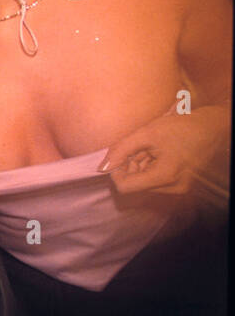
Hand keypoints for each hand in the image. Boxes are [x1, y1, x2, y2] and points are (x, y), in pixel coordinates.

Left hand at [100, 107, 227, 194]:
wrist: (212, 127)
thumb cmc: (182, 127)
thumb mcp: (146, 133)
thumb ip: (121, 149)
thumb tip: (102, 167)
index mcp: (165, 177)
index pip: (125, 187)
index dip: (116, 171)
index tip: (119, 156)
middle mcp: (173, 188)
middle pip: (135, 184)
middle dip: (131, 166)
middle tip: (140, 147)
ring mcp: (178, 188)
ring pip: (144, 182)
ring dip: (141, 165)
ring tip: (152, 148)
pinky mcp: (181, 184)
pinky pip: (156, 180)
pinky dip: (151, 166)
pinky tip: (158, 152)